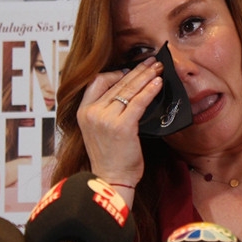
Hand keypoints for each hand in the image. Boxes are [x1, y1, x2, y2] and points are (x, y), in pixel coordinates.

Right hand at [77, 57, 162, 194]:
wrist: (112, 180)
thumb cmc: (110, 159)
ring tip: (158, 68)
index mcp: (83, 112)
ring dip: (146, 76)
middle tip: (151, 61)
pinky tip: (158, 83)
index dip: (115, 73)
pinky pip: (139, 101)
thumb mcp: (99, 131)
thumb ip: (106, 112)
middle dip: (137, 70)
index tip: (130, 71)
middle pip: (116, 82)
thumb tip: (127, 93)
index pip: (97, 82)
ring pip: (129, 89)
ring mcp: (106, 118)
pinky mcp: (122, 125)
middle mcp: (92, 113)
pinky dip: (150, 90)